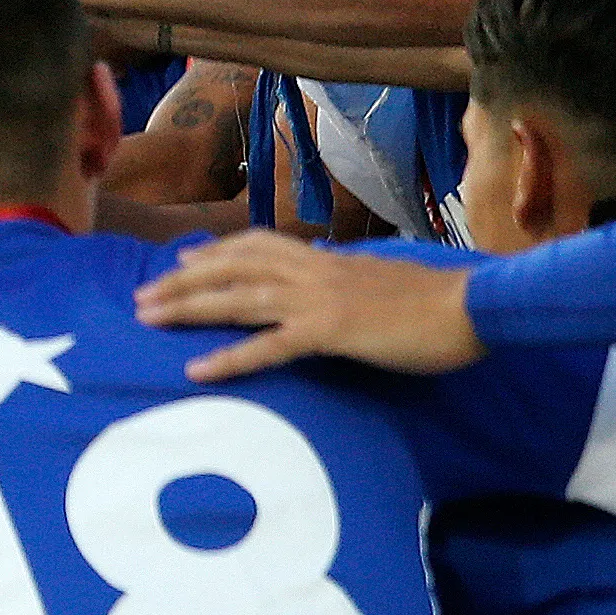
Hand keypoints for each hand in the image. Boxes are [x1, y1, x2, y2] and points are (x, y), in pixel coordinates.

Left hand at [133, 229, 482, 380]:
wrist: (472, 306)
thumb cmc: (434, 303)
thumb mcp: (379, 285)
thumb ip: (346, 284)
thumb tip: (327, 285)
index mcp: (327, 259)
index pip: (258, 245)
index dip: (217, 251)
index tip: (182, 258)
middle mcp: (315, 270)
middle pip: (233, 266)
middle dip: (184, 279)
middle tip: (143, 295)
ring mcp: (320, 298)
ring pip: (238, 297)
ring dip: (189, 307)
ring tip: (148, 318)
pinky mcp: (331, 330)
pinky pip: (269, 345)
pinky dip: (230, 356)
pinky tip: (197, 368)